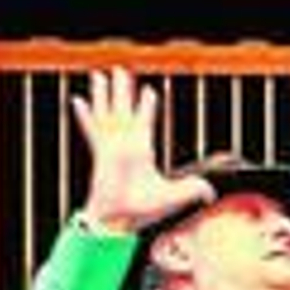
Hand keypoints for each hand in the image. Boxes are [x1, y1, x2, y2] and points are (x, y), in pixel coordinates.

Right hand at [68, 67, 214, 233]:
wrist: (121, 219)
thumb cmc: (143, 209)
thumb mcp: (175, 196)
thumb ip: (193, 190)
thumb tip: (211, 194)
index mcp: (142, 150)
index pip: (146, 122)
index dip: (147, 106)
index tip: (149, 91)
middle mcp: (126, 144)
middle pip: (125, 110)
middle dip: (123, 90)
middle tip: (120, 70)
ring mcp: (111, 146)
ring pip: (108, 112)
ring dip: (104, 94)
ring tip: (100, 75)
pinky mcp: (101, 153)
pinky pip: (92, 130)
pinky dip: (85, 116)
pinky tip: (77, 100)